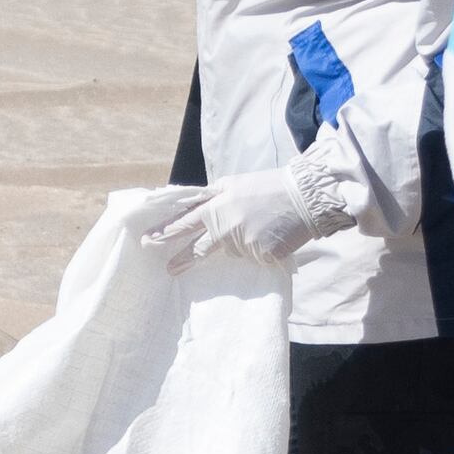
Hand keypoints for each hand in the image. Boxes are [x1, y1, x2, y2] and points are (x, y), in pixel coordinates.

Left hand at [135, 157, 353, 271]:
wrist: (304, 197)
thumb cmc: (269, 187)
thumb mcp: (235, 184)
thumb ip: (214, 198)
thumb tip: (194, 209)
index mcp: (218, 205)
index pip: (186, 221)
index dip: (167, 231)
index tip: (149, 240)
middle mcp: (226, 225)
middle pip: (199, 247)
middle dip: (182, 257)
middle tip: (169, 268)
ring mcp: (243, 242)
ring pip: (233, 251)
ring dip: (240, 242)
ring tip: (258, 226)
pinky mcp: (261, 255)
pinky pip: (254, 257)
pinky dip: (259, 249)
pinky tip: (271, 235)